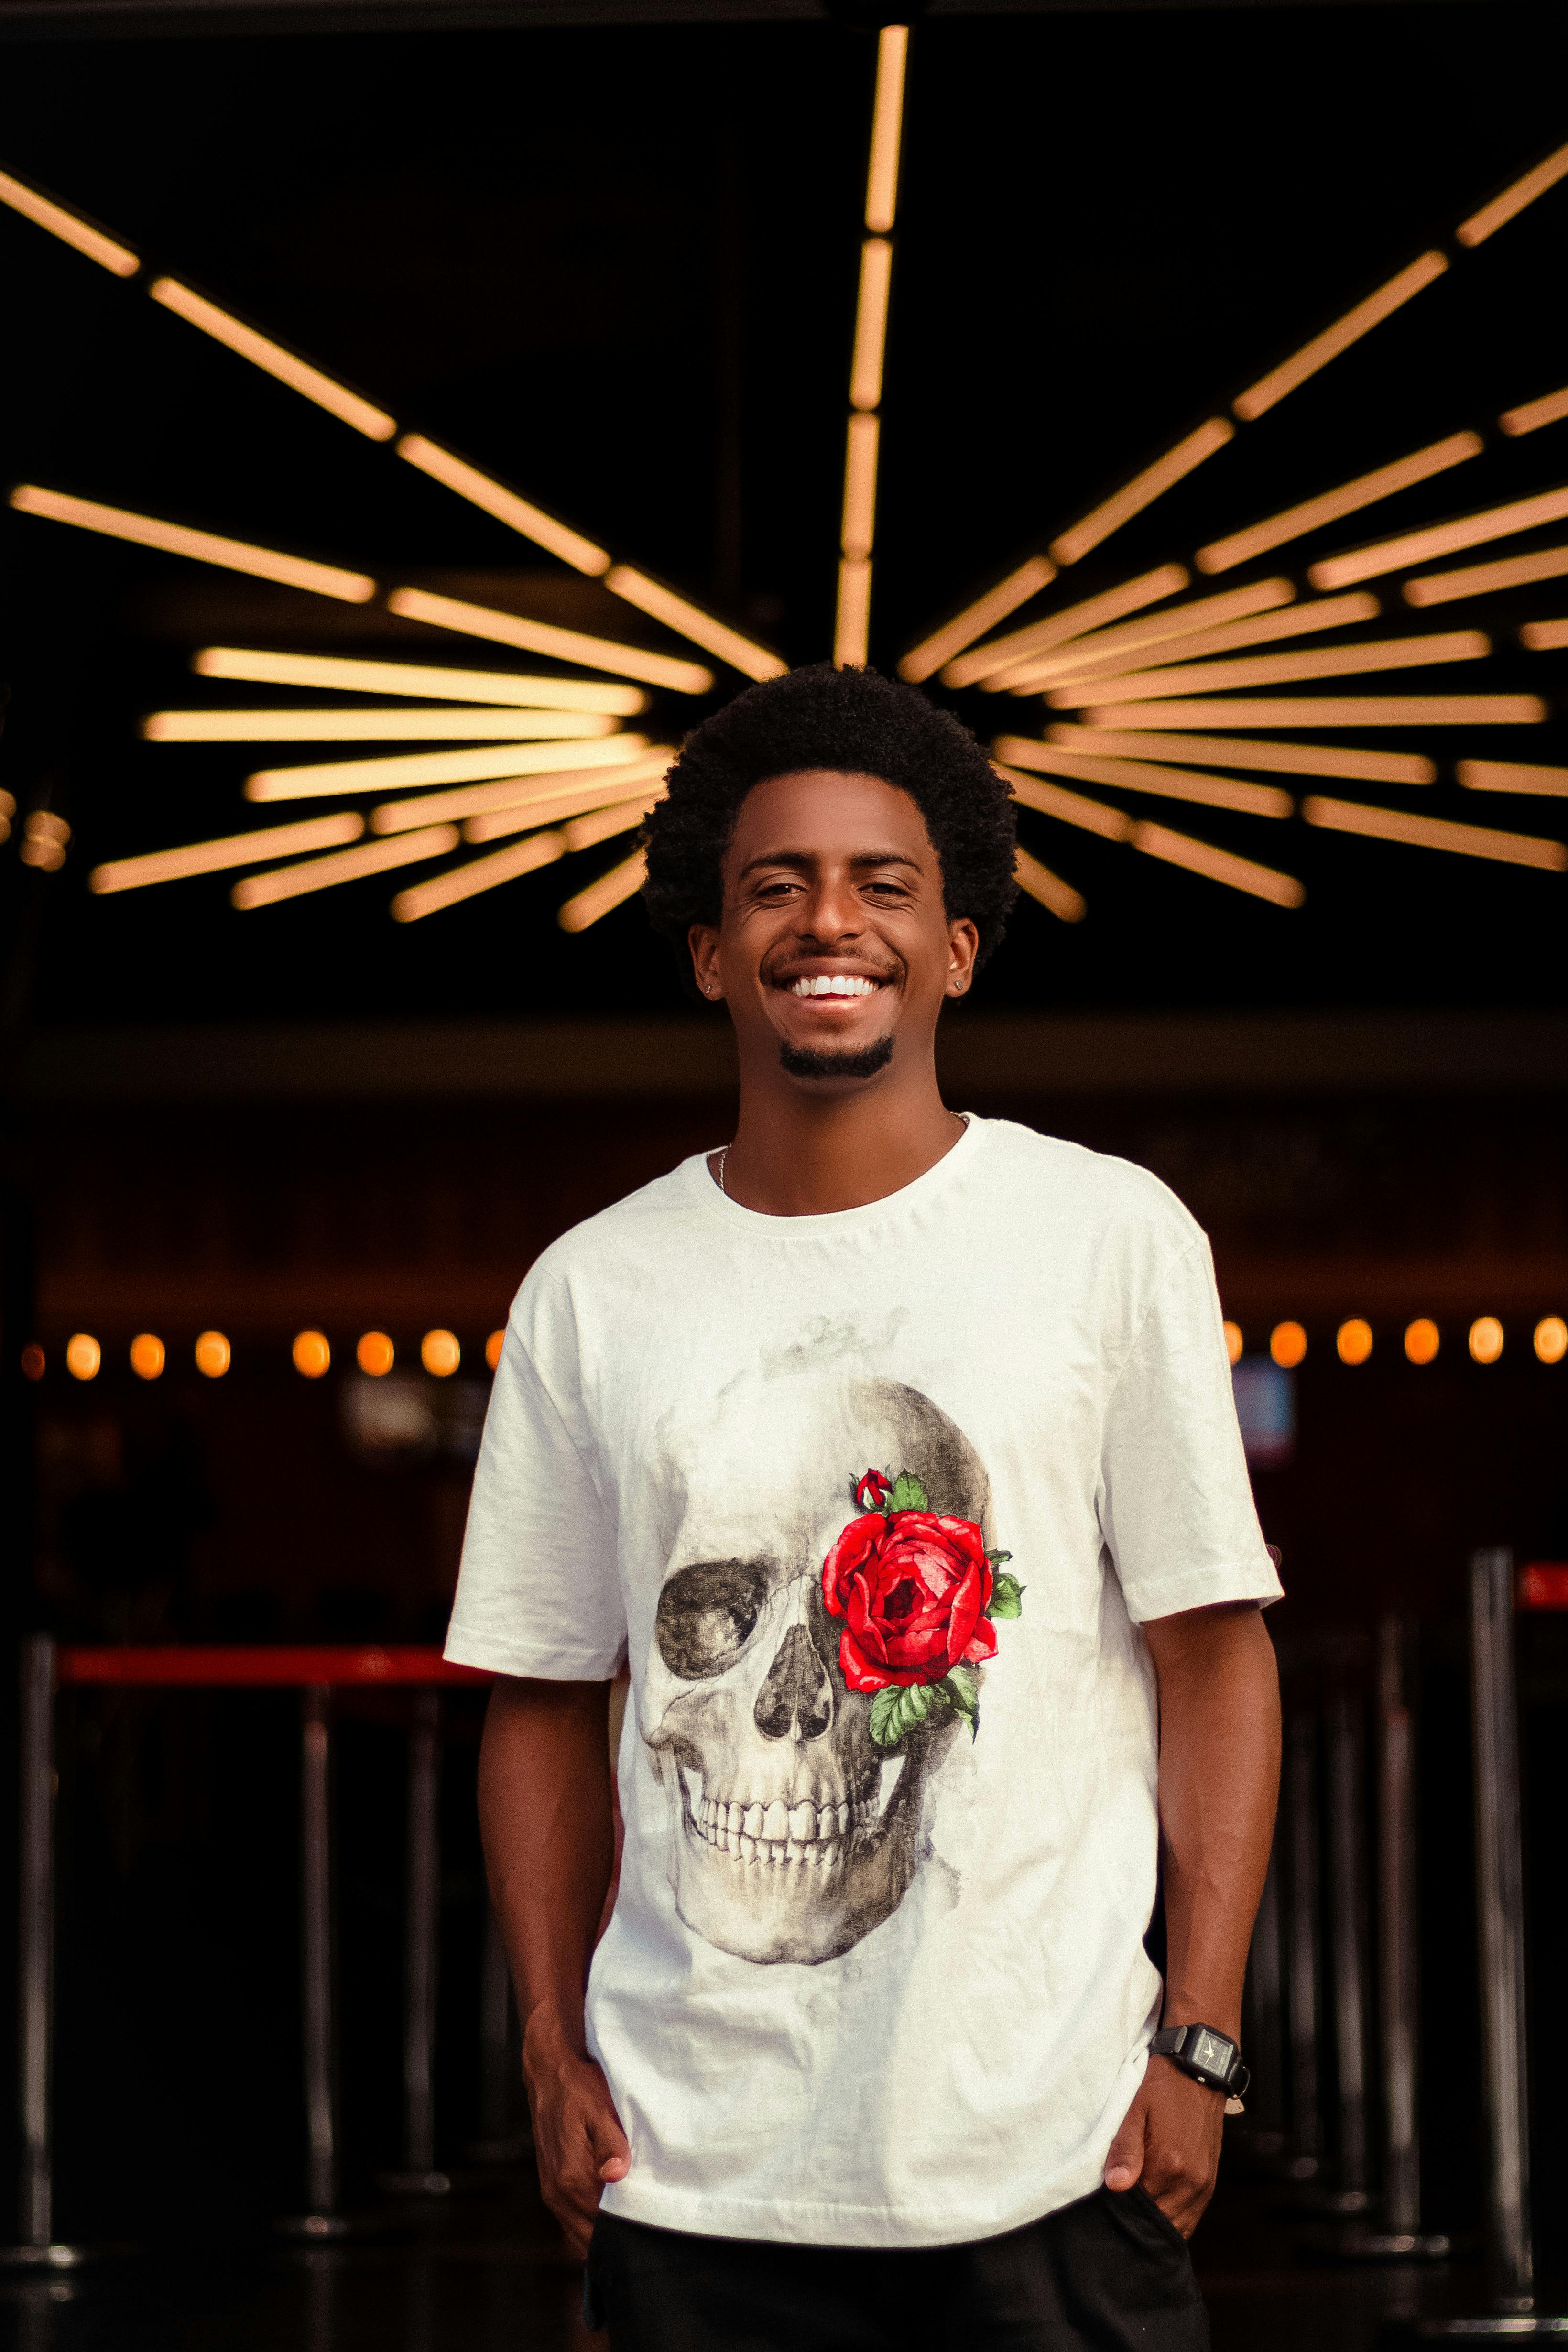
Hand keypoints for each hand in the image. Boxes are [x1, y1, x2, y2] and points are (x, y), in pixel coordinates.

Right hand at [524, 2043, 629, 2258]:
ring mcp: (551, 2192)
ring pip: (579, 2235)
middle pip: (590, 2239)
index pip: (603, 2226)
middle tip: (646, 2230)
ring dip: (601, 2233)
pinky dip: (589, 2224)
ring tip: (630, 2222)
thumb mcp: (601, 2108)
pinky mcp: (551, 2187)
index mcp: (572, 2177)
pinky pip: (571, 2221)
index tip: (651, 2227)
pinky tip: (610, 2210)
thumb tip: (616, 2176)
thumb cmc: (579, 2088)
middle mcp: (557, 2193)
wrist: (547, 2074)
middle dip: (615, 2239)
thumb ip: (610, 2144)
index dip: (628, 2230)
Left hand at [1103, 2054, 1224, 2238]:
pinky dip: (1174, 2218)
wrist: (1200, 2071)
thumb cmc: (1162, 2087)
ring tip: (1137, 2207)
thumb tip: (1115, 2186)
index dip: (1120, 2207)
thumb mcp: (1135, 2109)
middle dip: (1138, 2219)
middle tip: (1119, 2206)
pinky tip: (1158, 2208)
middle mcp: (1191, 2182)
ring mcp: (1204, 2185)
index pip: (1138, 2207)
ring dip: (1157, 2221)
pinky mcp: (1210, 2183)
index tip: (1106, 2201)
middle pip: (1158, 2221)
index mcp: (1169, 2164)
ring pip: (1177, 2225)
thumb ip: (1125, 2148)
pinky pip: (1192, 2216)